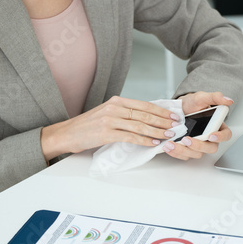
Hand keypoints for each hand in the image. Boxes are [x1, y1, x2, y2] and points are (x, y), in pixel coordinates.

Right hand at [41, 96, 179, 160]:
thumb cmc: (88, 125)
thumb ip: (124, 114)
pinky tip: (153, 142)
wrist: (67, 133)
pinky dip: (144, 140)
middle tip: (175, 126)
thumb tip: (146, 119)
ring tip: (168, 135)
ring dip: (157, 131)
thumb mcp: (107, 113)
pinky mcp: (106, 133)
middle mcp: (114, 107)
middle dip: (163, 121)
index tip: (173, 116)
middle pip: (145, 114)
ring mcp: (110, 120)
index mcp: (117, 101)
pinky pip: (130, 137)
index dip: (161, 111)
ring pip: (140, 125)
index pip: (144, 105)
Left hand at [162, 92, 233, 159]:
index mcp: (217, 126)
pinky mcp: (188, 149)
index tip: (211, 135)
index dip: (221, 137)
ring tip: (171, 143)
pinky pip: (184, 155)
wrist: (179, 108)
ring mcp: (199, 145)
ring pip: (196, 154)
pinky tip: (168, 147)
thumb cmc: (192, 104)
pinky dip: (175, 153)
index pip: (226, 135)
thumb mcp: (202, 97)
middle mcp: (209, 138)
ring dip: (183, 150)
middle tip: (187, 140)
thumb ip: (215, 97)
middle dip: (198, 146)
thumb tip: (228, 100)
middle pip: (211, 148)